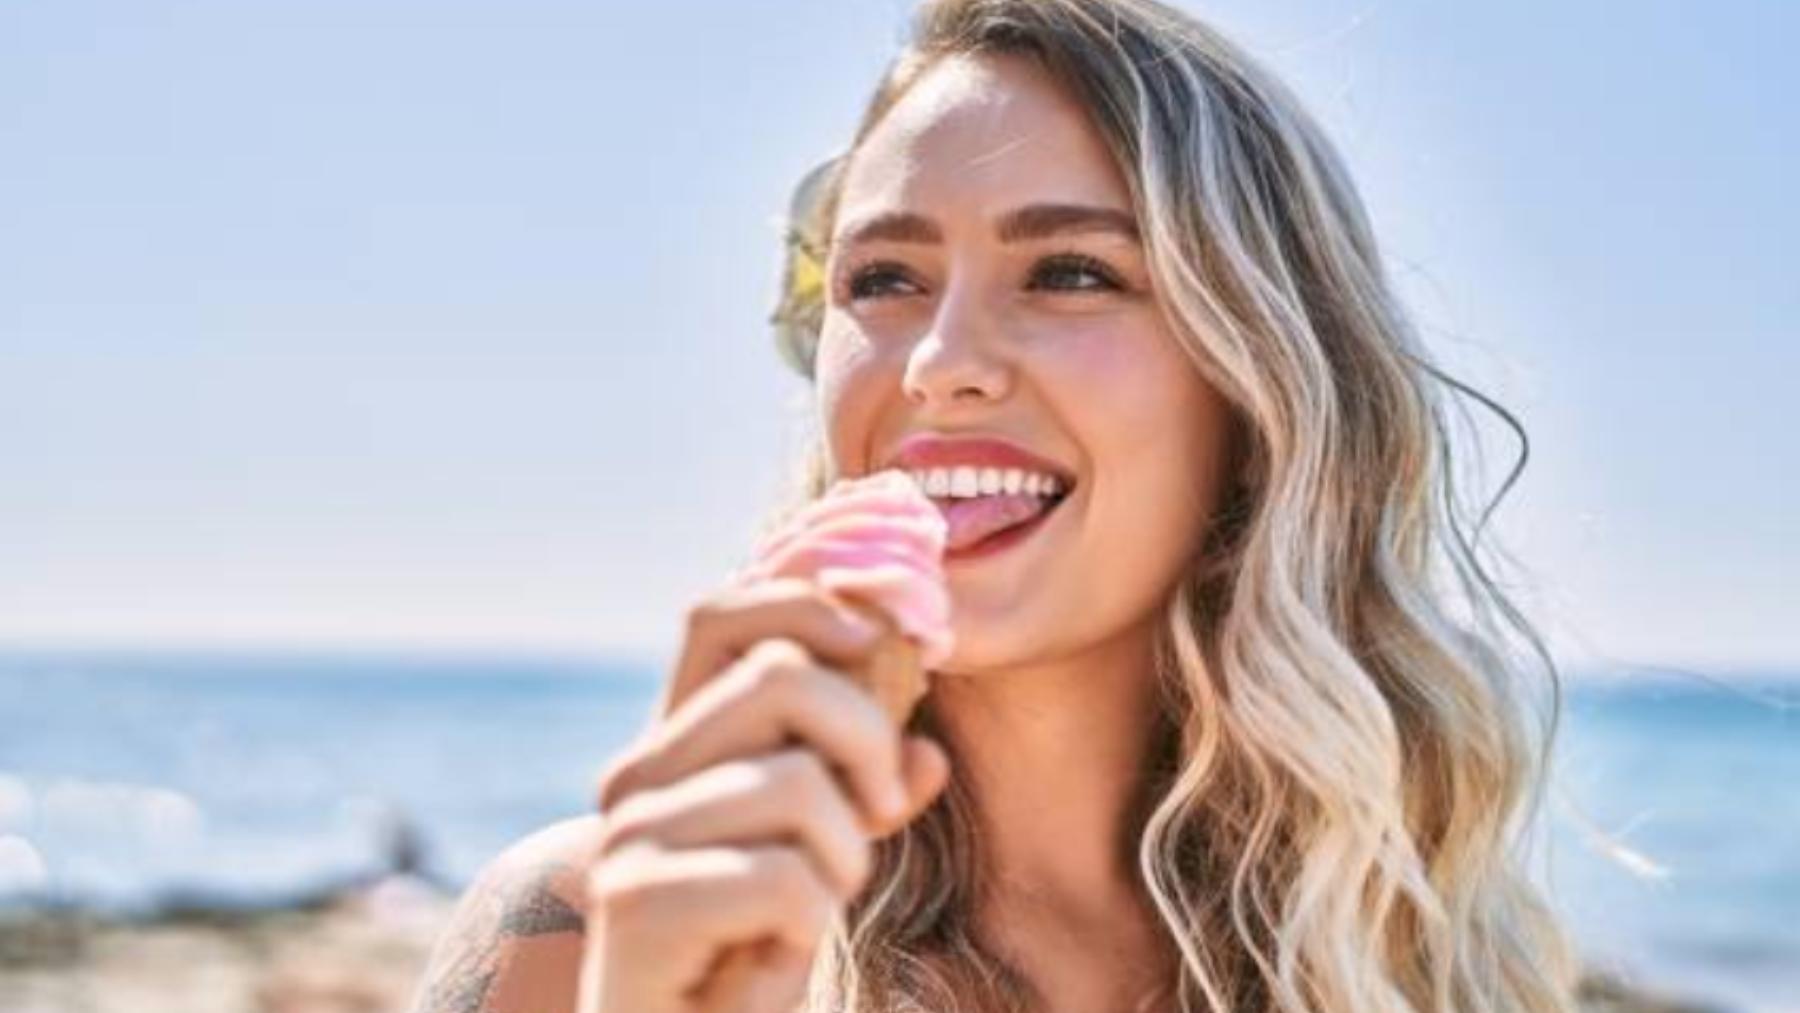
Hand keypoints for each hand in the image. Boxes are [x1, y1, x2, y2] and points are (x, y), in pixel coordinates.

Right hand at [575, 577, 950, 1012]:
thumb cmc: (747, 954)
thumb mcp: (822, 857)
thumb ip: (864, 798)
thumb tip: (930, 754)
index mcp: (672, 746)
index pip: (724, 615)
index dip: (814, 614)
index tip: (879, 657)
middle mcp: (637, 775)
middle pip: (781, 677)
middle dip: (864, 742)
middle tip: (879, 815)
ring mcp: (630, 834)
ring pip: (799, 782)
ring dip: (840, 861)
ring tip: (804, 912)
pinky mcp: (637, 902)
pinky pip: (784, 878)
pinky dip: (807, 924)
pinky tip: (770, 956)